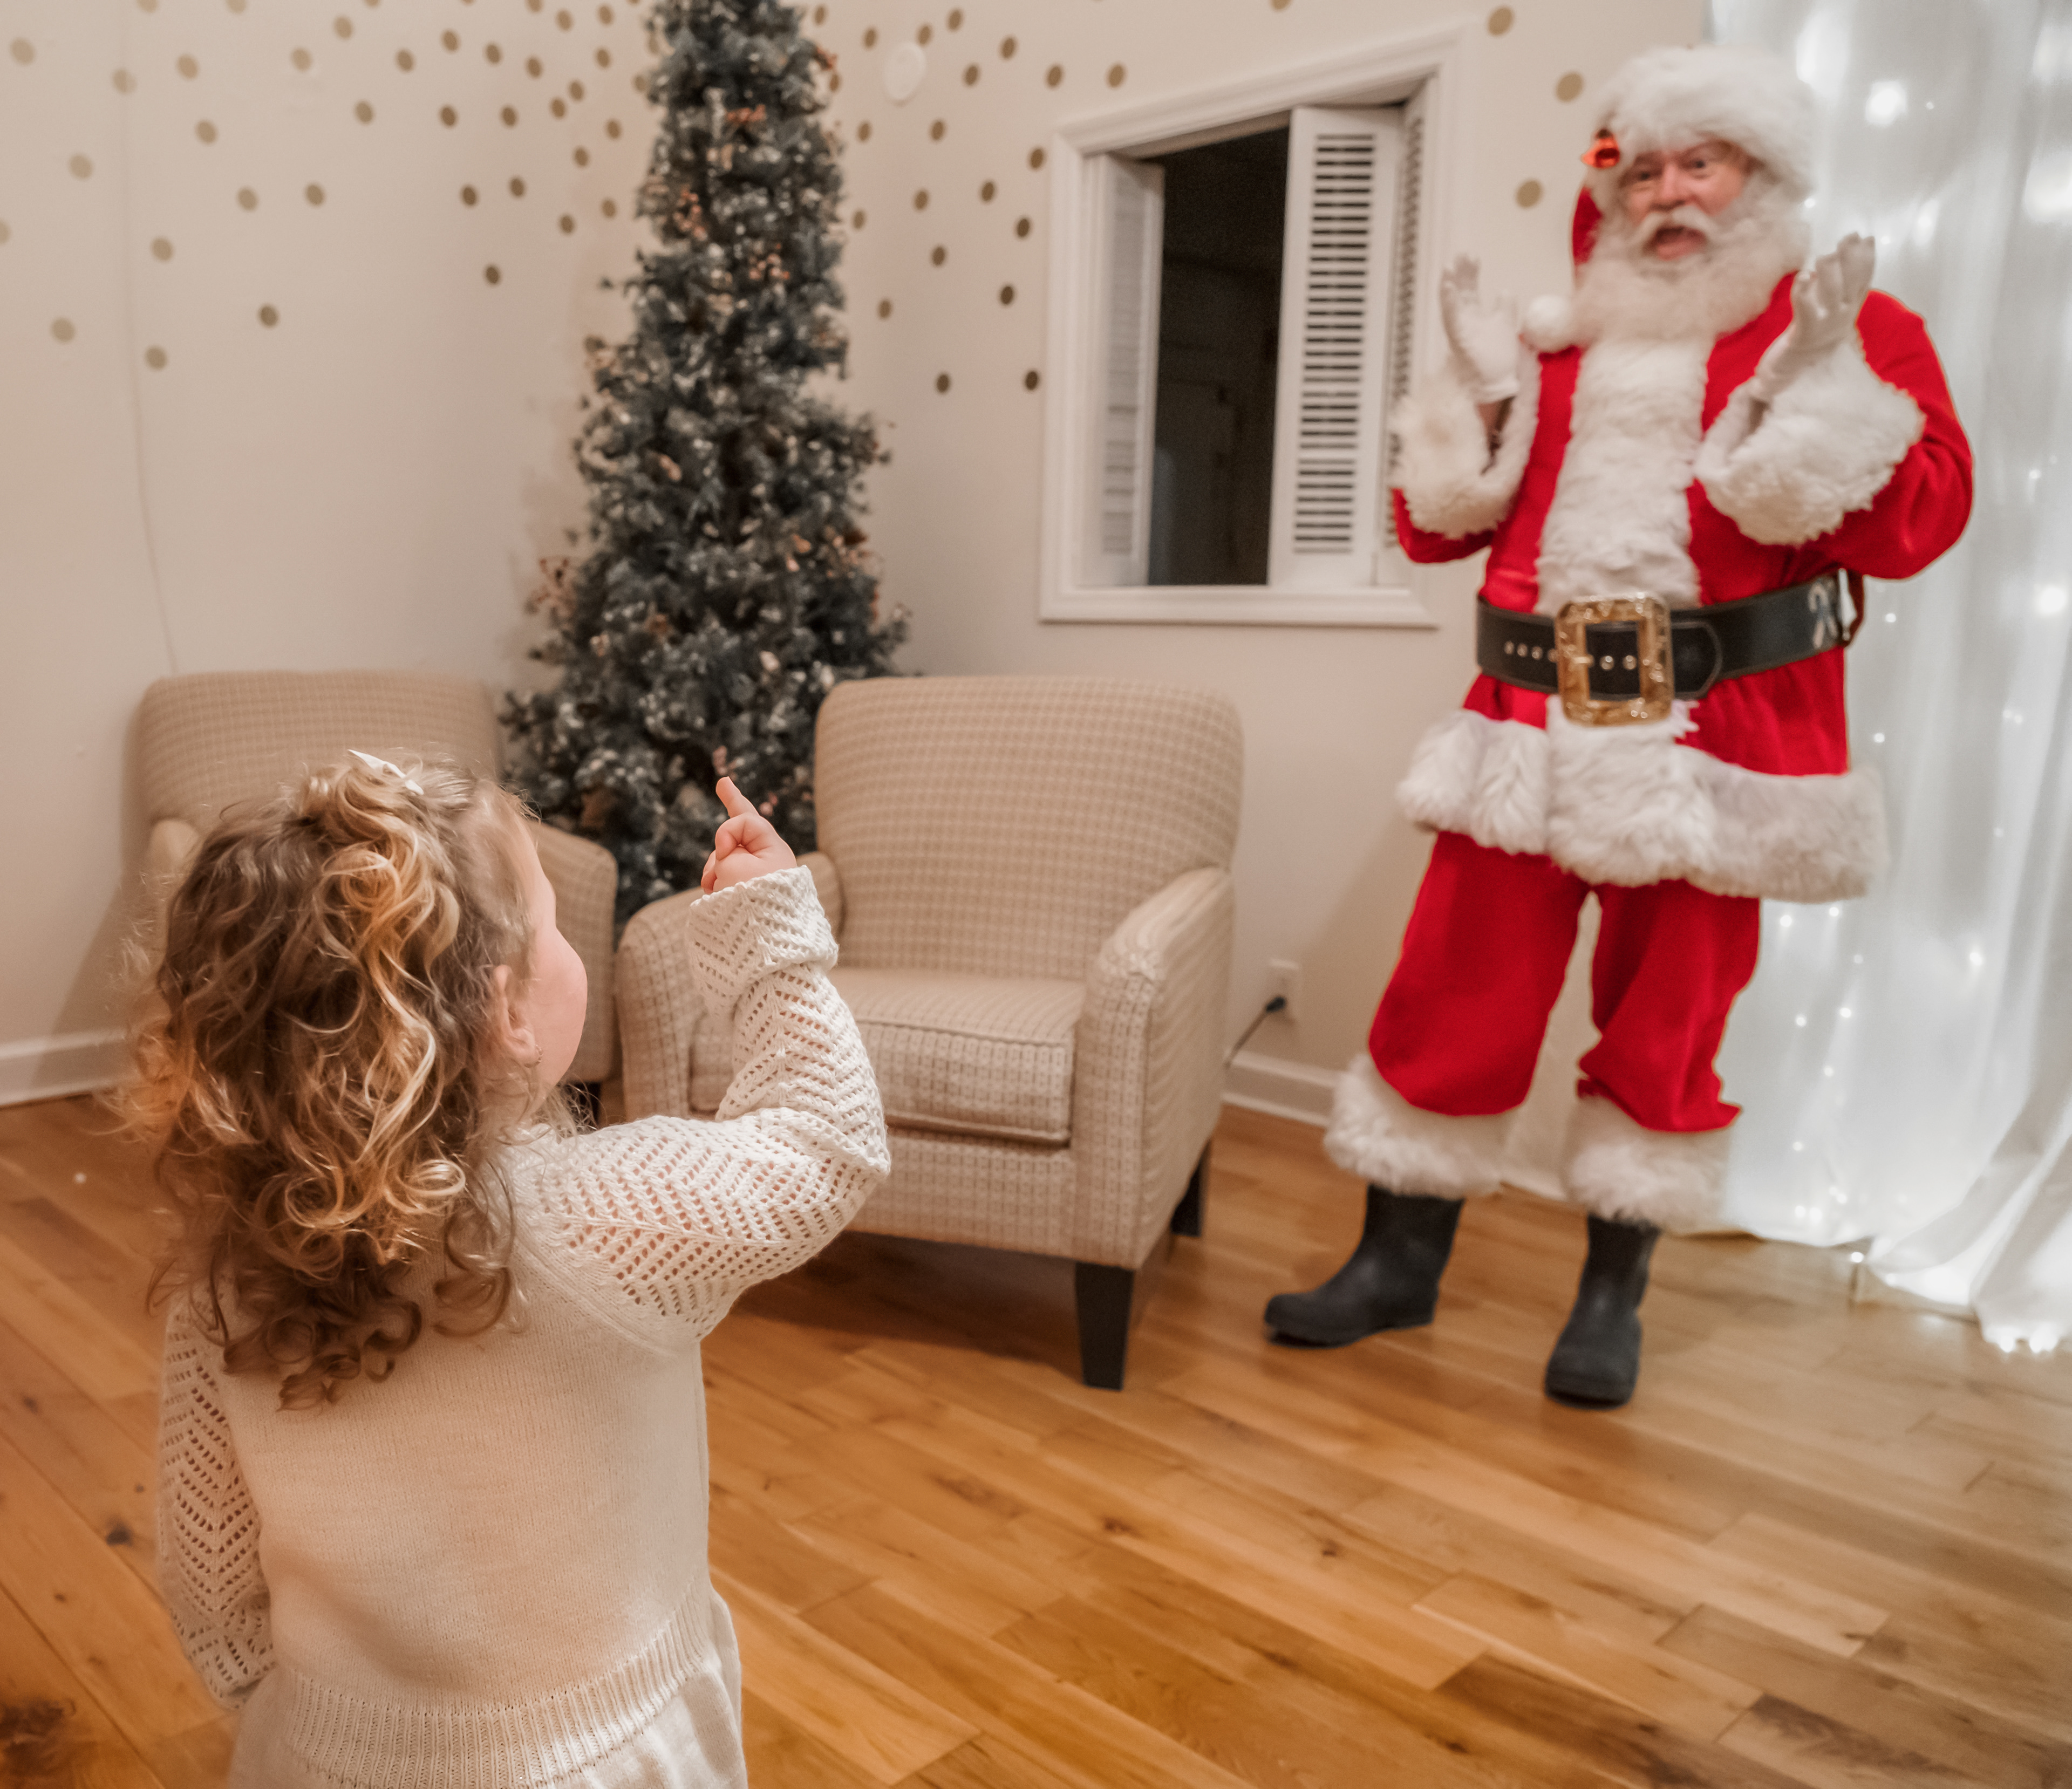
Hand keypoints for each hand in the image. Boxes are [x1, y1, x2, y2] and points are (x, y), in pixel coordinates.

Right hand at [700, 776, 797, 892]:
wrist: (764, 938)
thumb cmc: (751, 897)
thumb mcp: (734, 864)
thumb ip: (726, 848)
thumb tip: (725, 859)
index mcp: (773, 849)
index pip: (747, 818)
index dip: (728, 821)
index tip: (721, 836)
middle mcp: (767, 860)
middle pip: (740, 831)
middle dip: (729, 816)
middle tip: (724, 784)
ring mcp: (756, 876)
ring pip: (725, 859)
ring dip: (713, 870)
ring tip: (713, 887)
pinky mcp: (746, 892)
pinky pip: (725, 877)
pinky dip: (716, 883)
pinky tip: (712, 892)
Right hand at [1439, 254, 1519, 403]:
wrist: (1499, 384)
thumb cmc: (1498, 359)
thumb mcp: (1505, 326)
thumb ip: (1504, 308)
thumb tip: (1504, 290)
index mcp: (1474, 319)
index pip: (1469, 291)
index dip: (1469, 274)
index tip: (1471, 256)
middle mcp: (1465, 324)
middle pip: (1460, 294)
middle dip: (1460, 274)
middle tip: (1461, 254)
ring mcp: (1461, 332)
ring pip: (1452, 305)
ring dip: (1449, 286)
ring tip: (1448, 267)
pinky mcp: (1460, 342)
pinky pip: (1453, 321)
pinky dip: (1450, 305)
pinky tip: (1448, 289)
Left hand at [1751, 233, 1874, 401]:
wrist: (1792, 376)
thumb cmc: (1809, 340)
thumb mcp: (1827, 311)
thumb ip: (1834, 287)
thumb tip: (1837, 259)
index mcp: (1849, 311)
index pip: (1863, 281)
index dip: (1866, 260)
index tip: (1866, 238)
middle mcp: (1842, 318)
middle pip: (1851, 284)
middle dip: (1851, 260)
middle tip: (1848, 238)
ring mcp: (1825, 328)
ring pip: (1832, 295)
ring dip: (1829, 274)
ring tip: (1824, 255)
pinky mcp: (1805, 336)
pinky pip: (1806, 311)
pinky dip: (1803, 293)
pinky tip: (1802, 277)